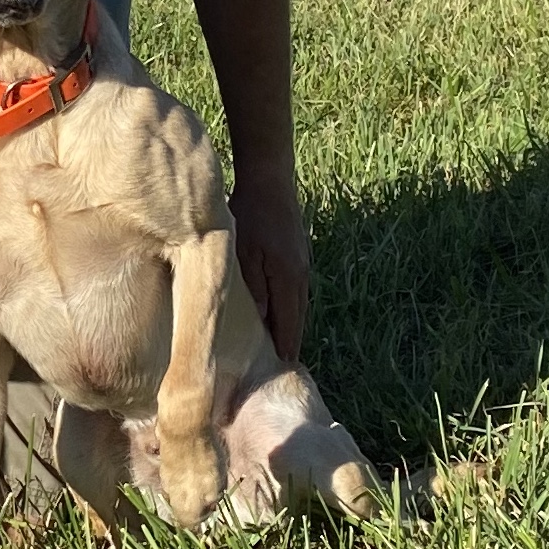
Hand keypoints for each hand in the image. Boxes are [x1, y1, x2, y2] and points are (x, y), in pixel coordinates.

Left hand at [230, 165, 308, 362]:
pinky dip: (288, 306)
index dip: (284, 348)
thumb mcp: (246, 252)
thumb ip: (254, 287)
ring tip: (279, 346)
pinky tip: (278, 311)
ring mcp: (302, 264)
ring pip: (297, 304)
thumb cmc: (251, 213)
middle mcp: (301, 276)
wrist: (270, 178)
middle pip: (296, 318)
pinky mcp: (297, 254)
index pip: (289, 325)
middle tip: (280, 367)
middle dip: (289, 342)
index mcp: (289, 280)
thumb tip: (262, 321)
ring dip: (289, 324)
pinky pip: (294, 290)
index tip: (278, 370)